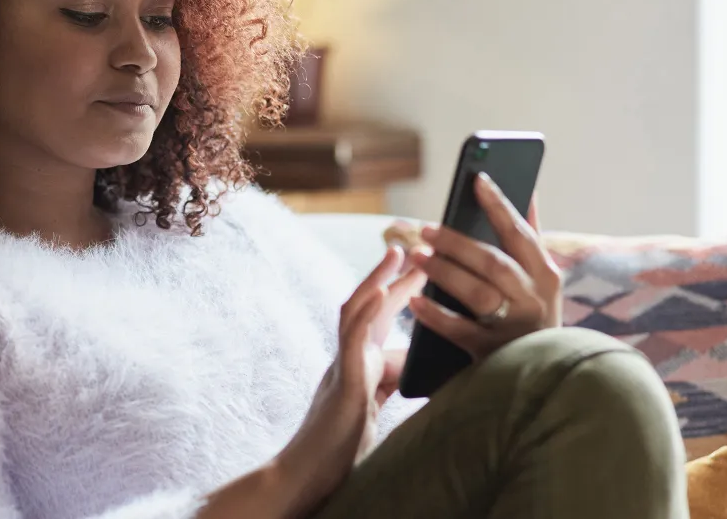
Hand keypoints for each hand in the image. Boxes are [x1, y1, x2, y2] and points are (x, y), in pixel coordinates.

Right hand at [272, 246, 424, 517]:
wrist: (307, 478)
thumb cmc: (338, 451)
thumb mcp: (370, 409)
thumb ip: (385, 384)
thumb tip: (408, 365)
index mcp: (356, 367)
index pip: (379, 321)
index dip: (397, 293)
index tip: (418, 268)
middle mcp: (346, 360)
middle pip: (366, 306)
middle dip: (388, 276)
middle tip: (412, 248)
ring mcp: (341, 368)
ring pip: (354, 313)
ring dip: (376, 281)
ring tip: (398, 255)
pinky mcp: (343, 383)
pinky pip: (351, 341)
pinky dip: (365, 312)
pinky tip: (380, 291)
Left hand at [408, 173, 561, 359]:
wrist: (544, 374)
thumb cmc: (533, 314)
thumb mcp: (542, 278)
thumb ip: (531, 236)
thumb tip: (529, 190)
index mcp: (546, 274)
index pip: (520, 232)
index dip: (499, 204)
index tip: (476, 179)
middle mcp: (533, 299)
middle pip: (493, 263)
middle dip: (457, 243)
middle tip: (426, 229)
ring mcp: (514, 327)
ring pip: (477, 293)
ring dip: (444, 271)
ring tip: (418, 256)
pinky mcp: (493, 352)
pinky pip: (460, 330)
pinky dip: (435, 315)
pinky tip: (415, 300)